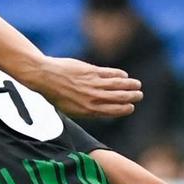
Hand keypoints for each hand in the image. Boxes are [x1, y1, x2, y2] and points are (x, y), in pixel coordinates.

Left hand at [26, 57, 141, 119]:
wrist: (45, 77)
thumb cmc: (55, 93)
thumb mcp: (70, 108)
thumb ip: (87, 109)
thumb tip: (102, 110)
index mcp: (88, 110)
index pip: (113, 111)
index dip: (125, 109)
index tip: (130, 107)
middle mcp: (92, 98)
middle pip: (120, 98)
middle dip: (132, 97)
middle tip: (138, 95)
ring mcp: (93, 84)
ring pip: (119, 85)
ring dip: (131, 85)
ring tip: (137, 85)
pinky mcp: (92, 72)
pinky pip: (111, 73)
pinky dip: (120, 75)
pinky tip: (124, 75)